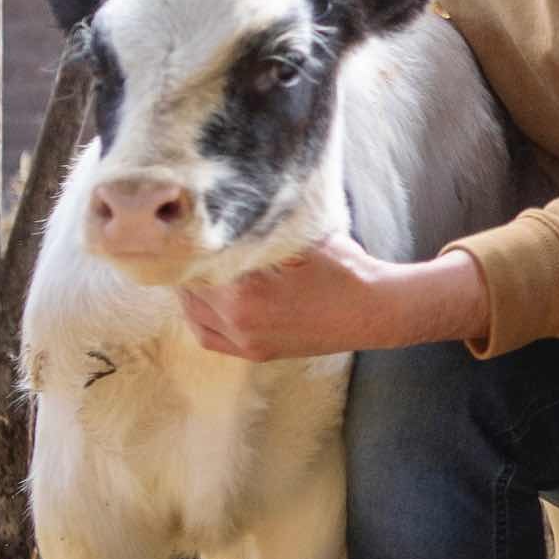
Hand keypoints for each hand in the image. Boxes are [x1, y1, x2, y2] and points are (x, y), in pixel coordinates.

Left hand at [179, 235, 483, 360]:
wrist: (374, 309)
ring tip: (191, 263)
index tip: (187, 222)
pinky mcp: (254, 352)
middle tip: (184, 239)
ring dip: (189, 288)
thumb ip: (260, 226)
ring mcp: (245, 340)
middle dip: (187, 262)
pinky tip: (199, 297)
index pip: (195, 260)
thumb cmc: (343, 267)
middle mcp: (238, 319)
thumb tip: (226, 206)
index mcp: (246, 288)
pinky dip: (197, 316)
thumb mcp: (300, 236)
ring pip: (192, 312)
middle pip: (189, 286)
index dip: (188, 240)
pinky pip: (207, 336)